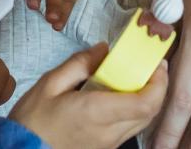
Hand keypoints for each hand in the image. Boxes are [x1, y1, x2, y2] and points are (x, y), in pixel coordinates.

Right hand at [9, 43, 166, 148]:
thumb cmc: (32, 122)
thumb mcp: (50, 83)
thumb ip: (80, 63)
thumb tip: (103, 50)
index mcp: (96, 112)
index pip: (145, 102)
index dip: (159, 83)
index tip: (157, 63)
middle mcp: (108, 132)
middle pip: (150, 112)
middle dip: (156, 87)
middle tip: (149, 67)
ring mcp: (108, 144)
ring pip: (141, 122)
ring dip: (146, 99)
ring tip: (134, 79)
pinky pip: (128, 128)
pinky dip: (132, 111)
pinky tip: (118, 98)